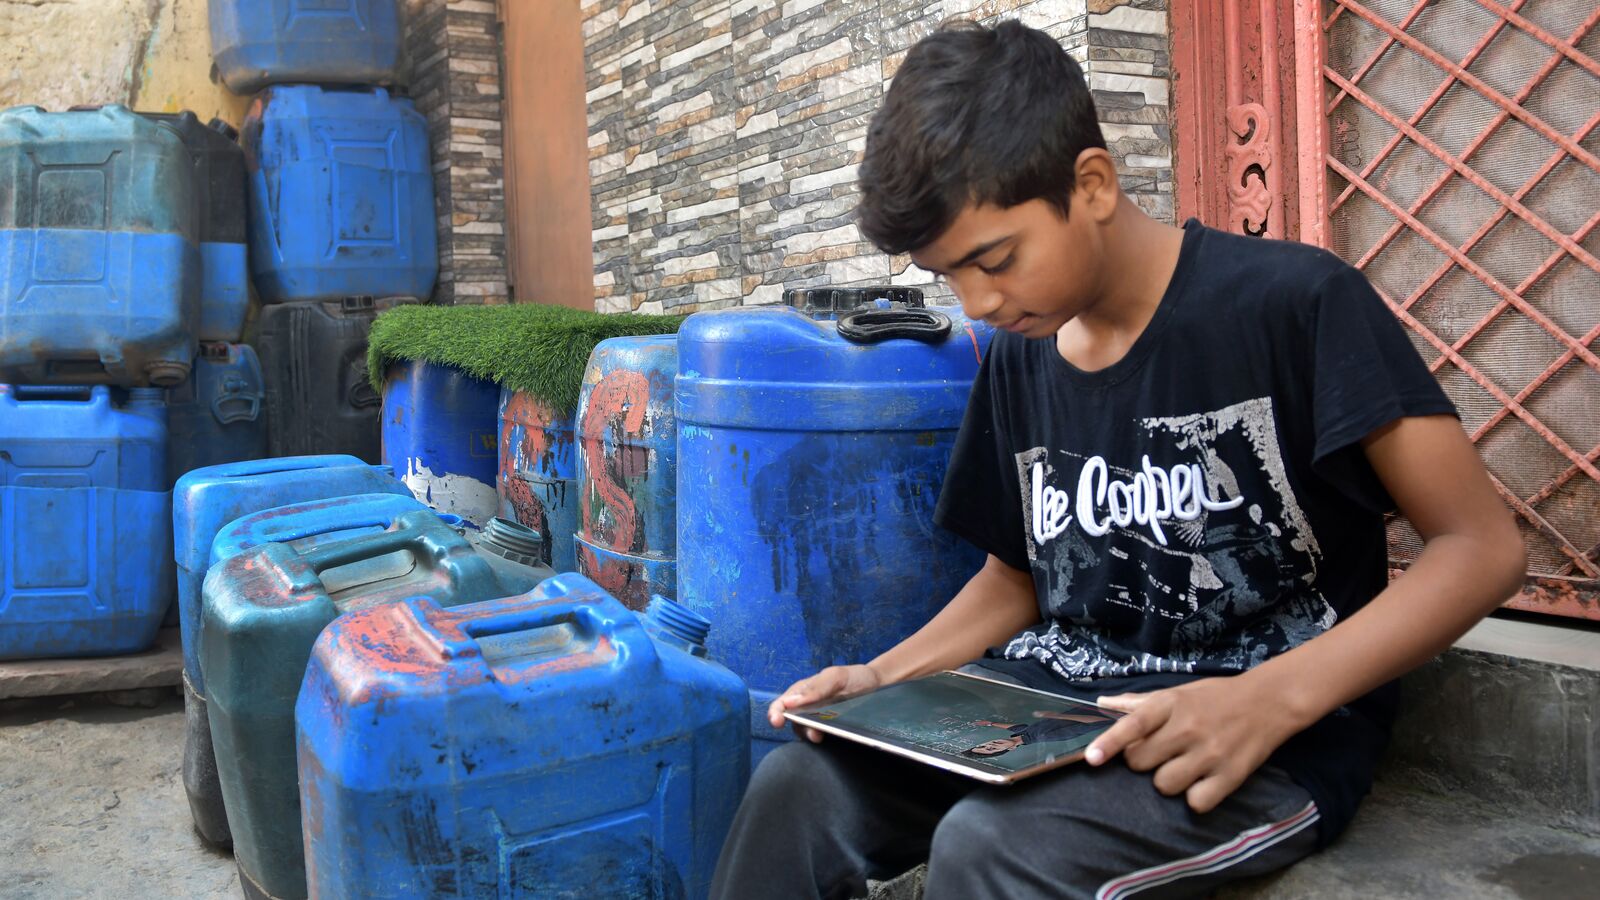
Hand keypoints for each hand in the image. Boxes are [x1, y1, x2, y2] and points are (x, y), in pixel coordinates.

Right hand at [767, 664, 884, 742]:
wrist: (880, 686)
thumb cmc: (855, 677)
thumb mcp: (836, 677)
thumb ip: (815, 688)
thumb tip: (789, 702)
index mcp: (804, 691)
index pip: (782, 704)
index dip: (775, 713)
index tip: (777, 722)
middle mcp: (808, 707)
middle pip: (793, 722)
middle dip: (798, 728)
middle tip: (813, 733)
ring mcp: (819, 720)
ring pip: (805, 732)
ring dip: (810, 735)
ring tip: (821, 736)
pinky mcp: (831, 731)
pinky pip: (821, 737)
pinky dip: (822, 739)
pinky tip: (830, 738)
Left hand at [1084, 673, 1308, 813]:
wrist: (1269, 701)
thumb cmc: (1215, 697)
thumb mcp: (1176, 692)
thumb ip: (1138, 703)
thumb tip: (1101, 704)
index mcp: (1170, 704)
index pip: (1134, 724)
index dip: (1110, 742)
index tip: (1091, 758)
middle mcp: (1188, 728)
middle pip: (1141, 763)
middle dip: (1144, 761)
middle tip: (1163, 752)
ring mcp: (1210, 753)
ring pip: (1164, 785)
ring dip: (1168, 781)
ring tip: (1185, 766)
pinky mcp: (1230, 776)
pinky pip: (1195, 802)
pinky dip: (1196, 798)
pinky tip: (1203, 781)